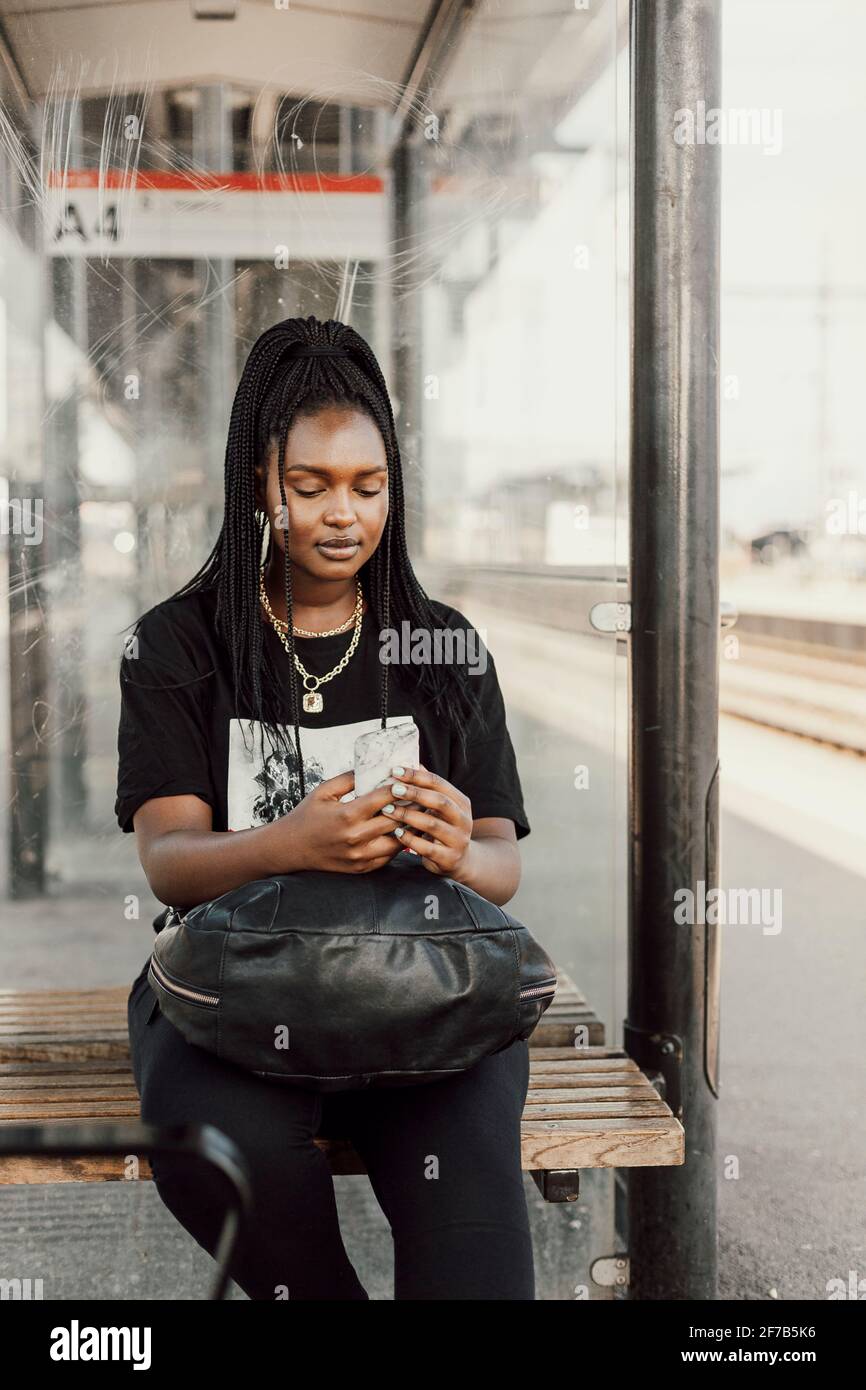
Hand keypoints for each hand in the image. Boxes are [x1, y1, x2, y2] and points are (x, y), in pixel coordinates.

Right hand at [270, 771, 405, 873]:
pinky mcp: (361, 868)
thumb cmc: (306, 816)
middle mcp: (356, 837)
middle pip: (397, 820)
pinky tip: (402, 832)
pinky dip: (398, 844)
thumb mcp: (323, 791)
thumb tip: (373, 767)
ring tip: (417, 815)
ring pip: (398, 842)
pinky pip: (388, 857)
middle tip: (422, 796)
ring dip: (408, 828)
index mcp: (347, 815)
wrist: (290, 848)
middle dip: (411, 806)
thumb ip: (349, 779)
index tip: (410, 779)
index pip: (385, 798)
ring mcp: (360, 856)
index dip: (400, 787)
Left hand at [379, 763, 473, 878]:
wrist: (460, 861)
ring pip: (432, 824)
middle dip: (414, 794)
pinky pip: (427, 848)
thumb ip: (429, 789)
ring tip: (388, 811)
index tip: (396, 771)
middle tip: (393, 789)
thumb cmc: (443, 828)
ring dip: (407, 816)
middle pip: (439, 801)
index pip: (439, 783)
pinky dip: (410, 839)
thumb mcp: (441, 808)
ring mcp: (458, 840)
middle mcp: (464, 820)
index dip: (417, 776)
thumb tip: (413, 763)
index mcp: (462, 803)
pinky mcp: (449, 858)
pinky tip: (396, 833)